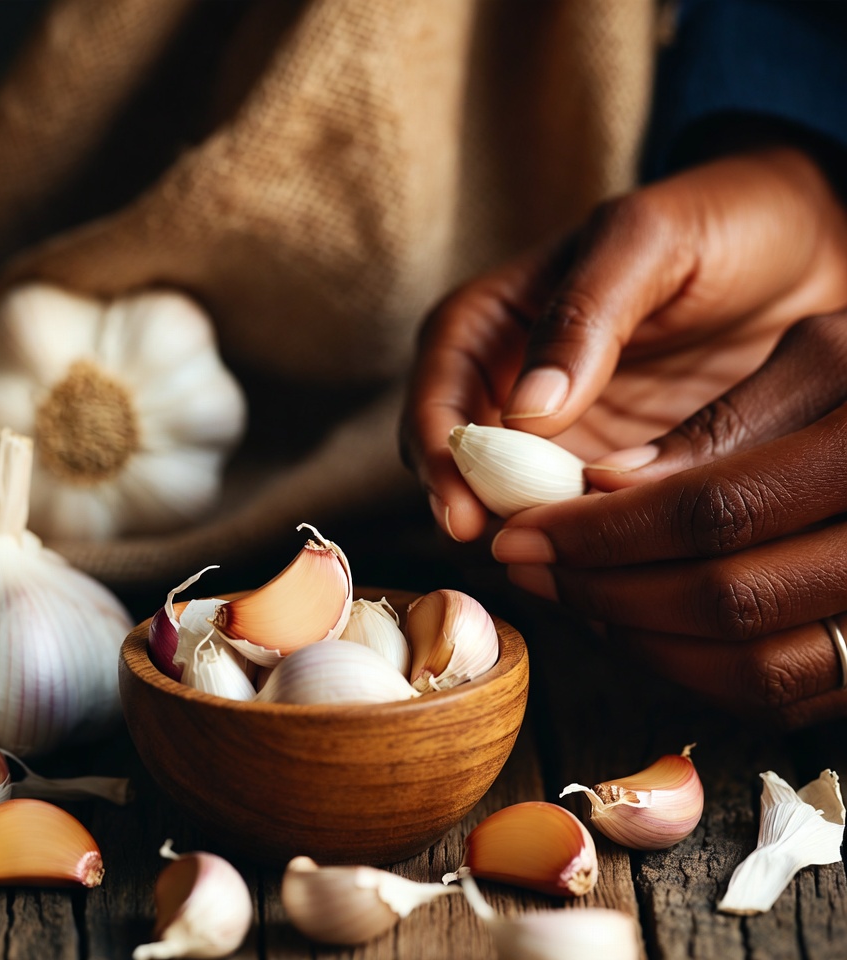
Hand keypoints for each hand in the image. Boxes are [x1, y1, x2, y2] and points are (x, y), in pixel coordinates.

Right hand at [400, 146, 846, 542]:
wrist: (807, 257)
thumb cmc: (720, 222)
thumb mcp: (648, 240)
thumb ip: (582, 314)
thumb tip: (525, 412)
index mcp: (490, 324)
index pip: (435, 393)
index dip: (438, 456)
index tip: (462, 513)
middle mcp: (508, 387)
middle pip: (458, 464)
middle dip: (476, 511)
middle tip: (520, 551)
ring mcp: (558, 438)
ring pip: (512, 505)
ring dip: (531, 537)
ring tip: (571, 564)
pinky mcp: (608, 473)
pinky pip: (577, 521)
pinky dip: (584, 545)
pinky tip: (611, 561)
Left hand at [492, 310, 846, 727]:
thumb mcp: (818, 358)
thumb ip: (720, 422)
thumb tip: (606, 487)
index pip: (713, 511)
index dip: (601, 530)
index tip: (519, 532)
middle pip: (727, 600)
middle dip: (604, 591)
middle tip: (528, 569)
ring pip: (755, 670)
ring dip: (643, 643)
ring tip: (574, 599)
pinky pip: (782, 697)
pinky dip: (697, 674)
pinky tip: (637, 629)